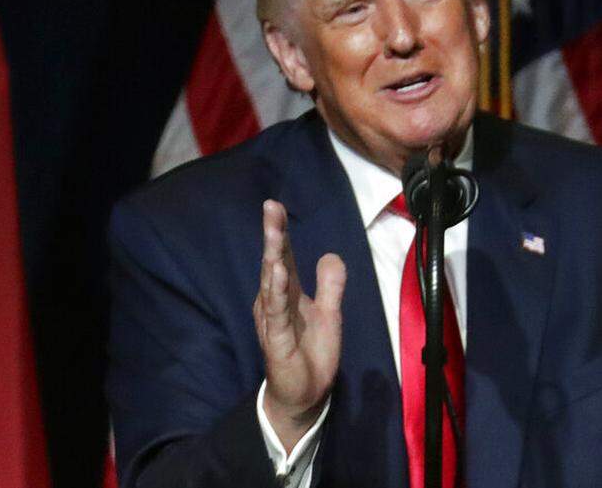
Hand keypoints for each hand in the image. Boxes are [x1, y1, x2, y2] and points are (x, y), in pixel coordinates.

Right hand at [253, 199, 346, 452]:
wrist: (306, 395)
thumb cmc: (312, 353)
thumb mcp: (329, 313)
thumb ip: (330, 285)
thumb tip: (330, 254)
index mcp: (287, 293)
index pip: (284, 257)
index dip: (281, 232)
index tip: (275, 205)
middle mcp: (275, 302)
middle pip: (275, 263)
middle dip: (274, 234)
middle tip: (271, 206)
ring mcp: (273, 320)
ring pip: (272, 283)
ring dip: (273, 257)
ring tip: (274, 233)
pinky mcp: (275, 340)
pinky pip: (276, 312)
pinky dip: (276, 291)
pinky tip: (277, 272)